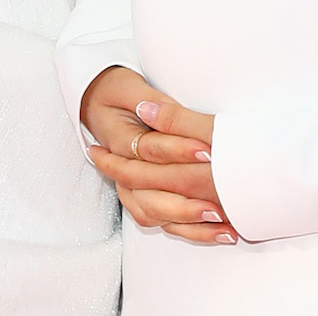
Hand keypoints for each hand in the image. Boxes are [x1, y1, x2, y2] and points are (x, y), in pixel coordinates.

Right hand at [81, 67, 234, 244]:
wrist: (95, 103)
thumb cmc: (113, 93)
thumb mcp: (128, 88)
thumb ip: (153, 102)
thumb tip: (159, 111)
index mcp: (119, 141)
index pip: (151, 149)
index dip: (179, 150)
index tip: (207, 150)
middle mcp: (124, 169)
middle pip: (151, 193)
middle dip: (187, 199)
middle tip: (218, 199)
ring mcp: (132, 188)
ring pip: (156, 213)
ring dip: (188, 220)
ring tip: (219, 218)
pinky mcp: (147, 198)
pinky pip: (166, 223)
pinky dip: (193, 231)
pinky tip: (221, 231)